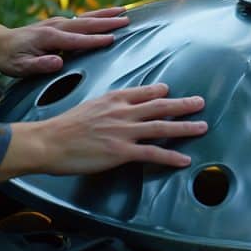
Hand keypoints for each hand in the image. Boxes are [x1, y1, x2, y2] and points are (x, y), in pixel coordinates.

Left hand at [0, 7, 128, 76]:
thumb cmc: (11, 58)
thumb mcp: (20, 67)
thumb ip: (39, 65)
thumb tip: (58, 62)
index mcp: (49, 37)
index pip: (76, 40)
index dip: (94, 40)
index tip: (112, 39)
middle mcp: (56, 26)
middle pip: (86, 23)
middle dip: (107, 22)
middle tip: (126, 21)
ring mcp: (58, 22)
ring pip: (86, 17)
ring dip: (105, 14)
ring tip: (124, 11)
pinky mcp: (60, 22)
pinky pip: (82, 18)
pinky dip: (97, 15)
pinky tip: (107, 14)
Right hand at [0, 84, 207, 181]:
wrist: (49, 141)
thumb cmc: (63, 127)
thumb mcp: (88, 107)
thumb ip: (107, 106)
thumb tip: (116, 107)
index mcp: (113, 99)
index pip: (143, 92)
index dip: (160, 91)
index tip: (170, 91)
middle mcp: (122, 112)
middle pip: (160, 106)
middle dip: (183, 104)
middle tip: (200, 103)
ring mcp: (124, 131)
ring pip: (162, 127)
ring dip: (185, 127)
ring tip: (202, 127)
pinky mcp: (122, 151)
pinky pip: (152, 153)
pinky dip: (171, 156)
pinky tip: (184, 159)